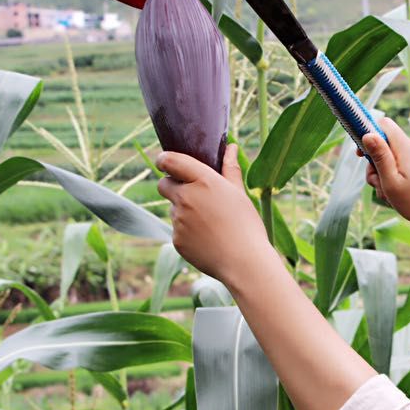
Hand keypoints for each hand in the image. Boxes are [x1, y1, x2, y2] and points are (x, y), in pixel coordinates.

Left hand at [156, 146, 274, 285]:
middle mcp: (186, 197)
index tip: (167, 163)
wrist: (244, 263)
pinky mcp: (176, 240)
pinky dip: (188, 232)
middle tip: (192, 194)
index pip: (169, 161)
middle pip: (163, 184)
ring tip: (210, 224)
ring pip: (172, 209)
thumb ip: (229, 168)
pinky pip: (177, 230)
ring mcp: (178, 220)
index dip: (165, 160)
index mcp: (203, 180)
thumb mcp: (239, 193)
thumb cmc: (246, 225)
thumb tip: (230, 146)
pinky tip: (207, 239)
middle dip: (172, 186)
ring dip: (184, 211)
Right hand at [360, 117, 409, 237]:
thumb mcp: (391, 181)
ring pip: (392, 159)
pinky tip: (398, 196)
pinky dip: (395, 180)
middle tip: (378, 185)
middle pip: (385, 145)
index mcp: (406, 148)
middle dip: (375, 165)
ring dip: (384, 177)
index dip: (368, 134)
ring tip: (390, 196)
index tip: (361, 155)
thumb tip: (367, 134)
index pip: (384, 124)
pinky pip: (402, 167)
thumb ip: (379, 156)